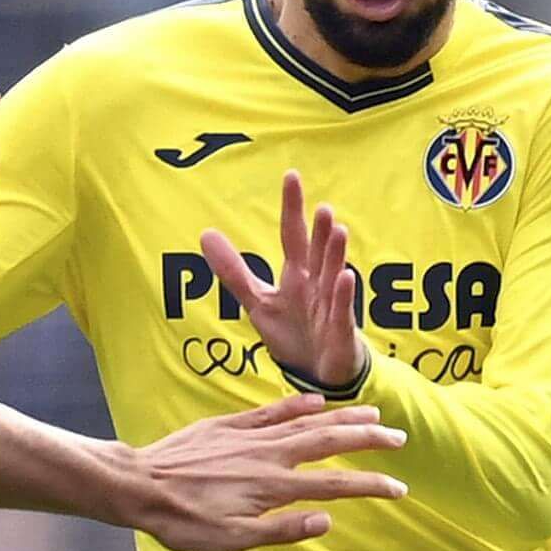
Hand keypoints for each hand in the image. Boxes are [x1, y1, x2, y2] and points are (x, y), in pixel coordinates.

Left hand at [128, 395, 407, 550]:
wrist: (139, 486)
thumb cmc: (183, 521)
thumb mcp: (232, 540)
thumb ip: (281, 530)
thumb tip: (327, 522)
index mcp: (273, 487)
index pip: (335, 484)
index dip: (371, 486)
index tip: (399, 488)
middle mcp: (268, 455)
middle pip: (330, 442)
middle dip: (368, 439)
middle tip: (399, 438)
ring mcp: (249, 436)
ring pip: (307, 421)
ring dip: (343, 416)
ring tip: (372, 412)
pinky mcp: (228, 425)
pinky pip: (271, 411)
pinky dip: (298, 404)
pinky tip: (317, 401)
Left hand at [199, 172, 362, 390]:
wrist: (317, 374)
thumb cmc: (293, 333)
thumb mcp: (257, 301)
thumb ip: (233, 271)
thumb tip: (205, 234)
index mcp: (297, 275)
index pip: (293, 235)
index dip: (291, 207)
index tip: (291, 176)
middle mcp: (316, 284)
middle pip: (317, 252)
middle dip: (320, 231)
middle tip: (323, 207)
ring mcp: (330, 306)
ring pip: (332, 275)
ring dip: (335, 254)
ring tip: (338, 230)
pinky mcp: (339, 330)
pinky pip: (342, 311)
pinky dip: (343, 295)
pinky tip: (345, 277)